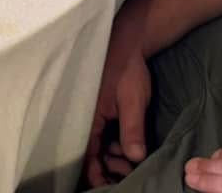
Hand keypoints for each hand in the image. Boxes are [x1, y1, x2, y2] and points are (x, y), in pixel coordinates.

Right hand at [84, 23, 153, 185]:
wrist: (128, 43)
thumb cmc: (126, 70)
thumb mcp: (132, 101)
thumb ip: (132, 130)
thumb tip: (135, 158)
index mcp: (89, 115)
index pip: (86, 152)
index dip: (95, 171)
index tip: (107, 185)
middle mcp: (88, 116)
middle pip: (93, 151)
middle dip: (109, 166)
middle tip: (129, 175)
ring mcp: (97, 113)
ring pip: (101, 144)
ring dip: (114, 157)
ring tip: (133, 163)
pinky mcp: (106, 109)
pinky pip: (107, 134)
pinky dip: (117, 144)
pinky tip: (131, 149)